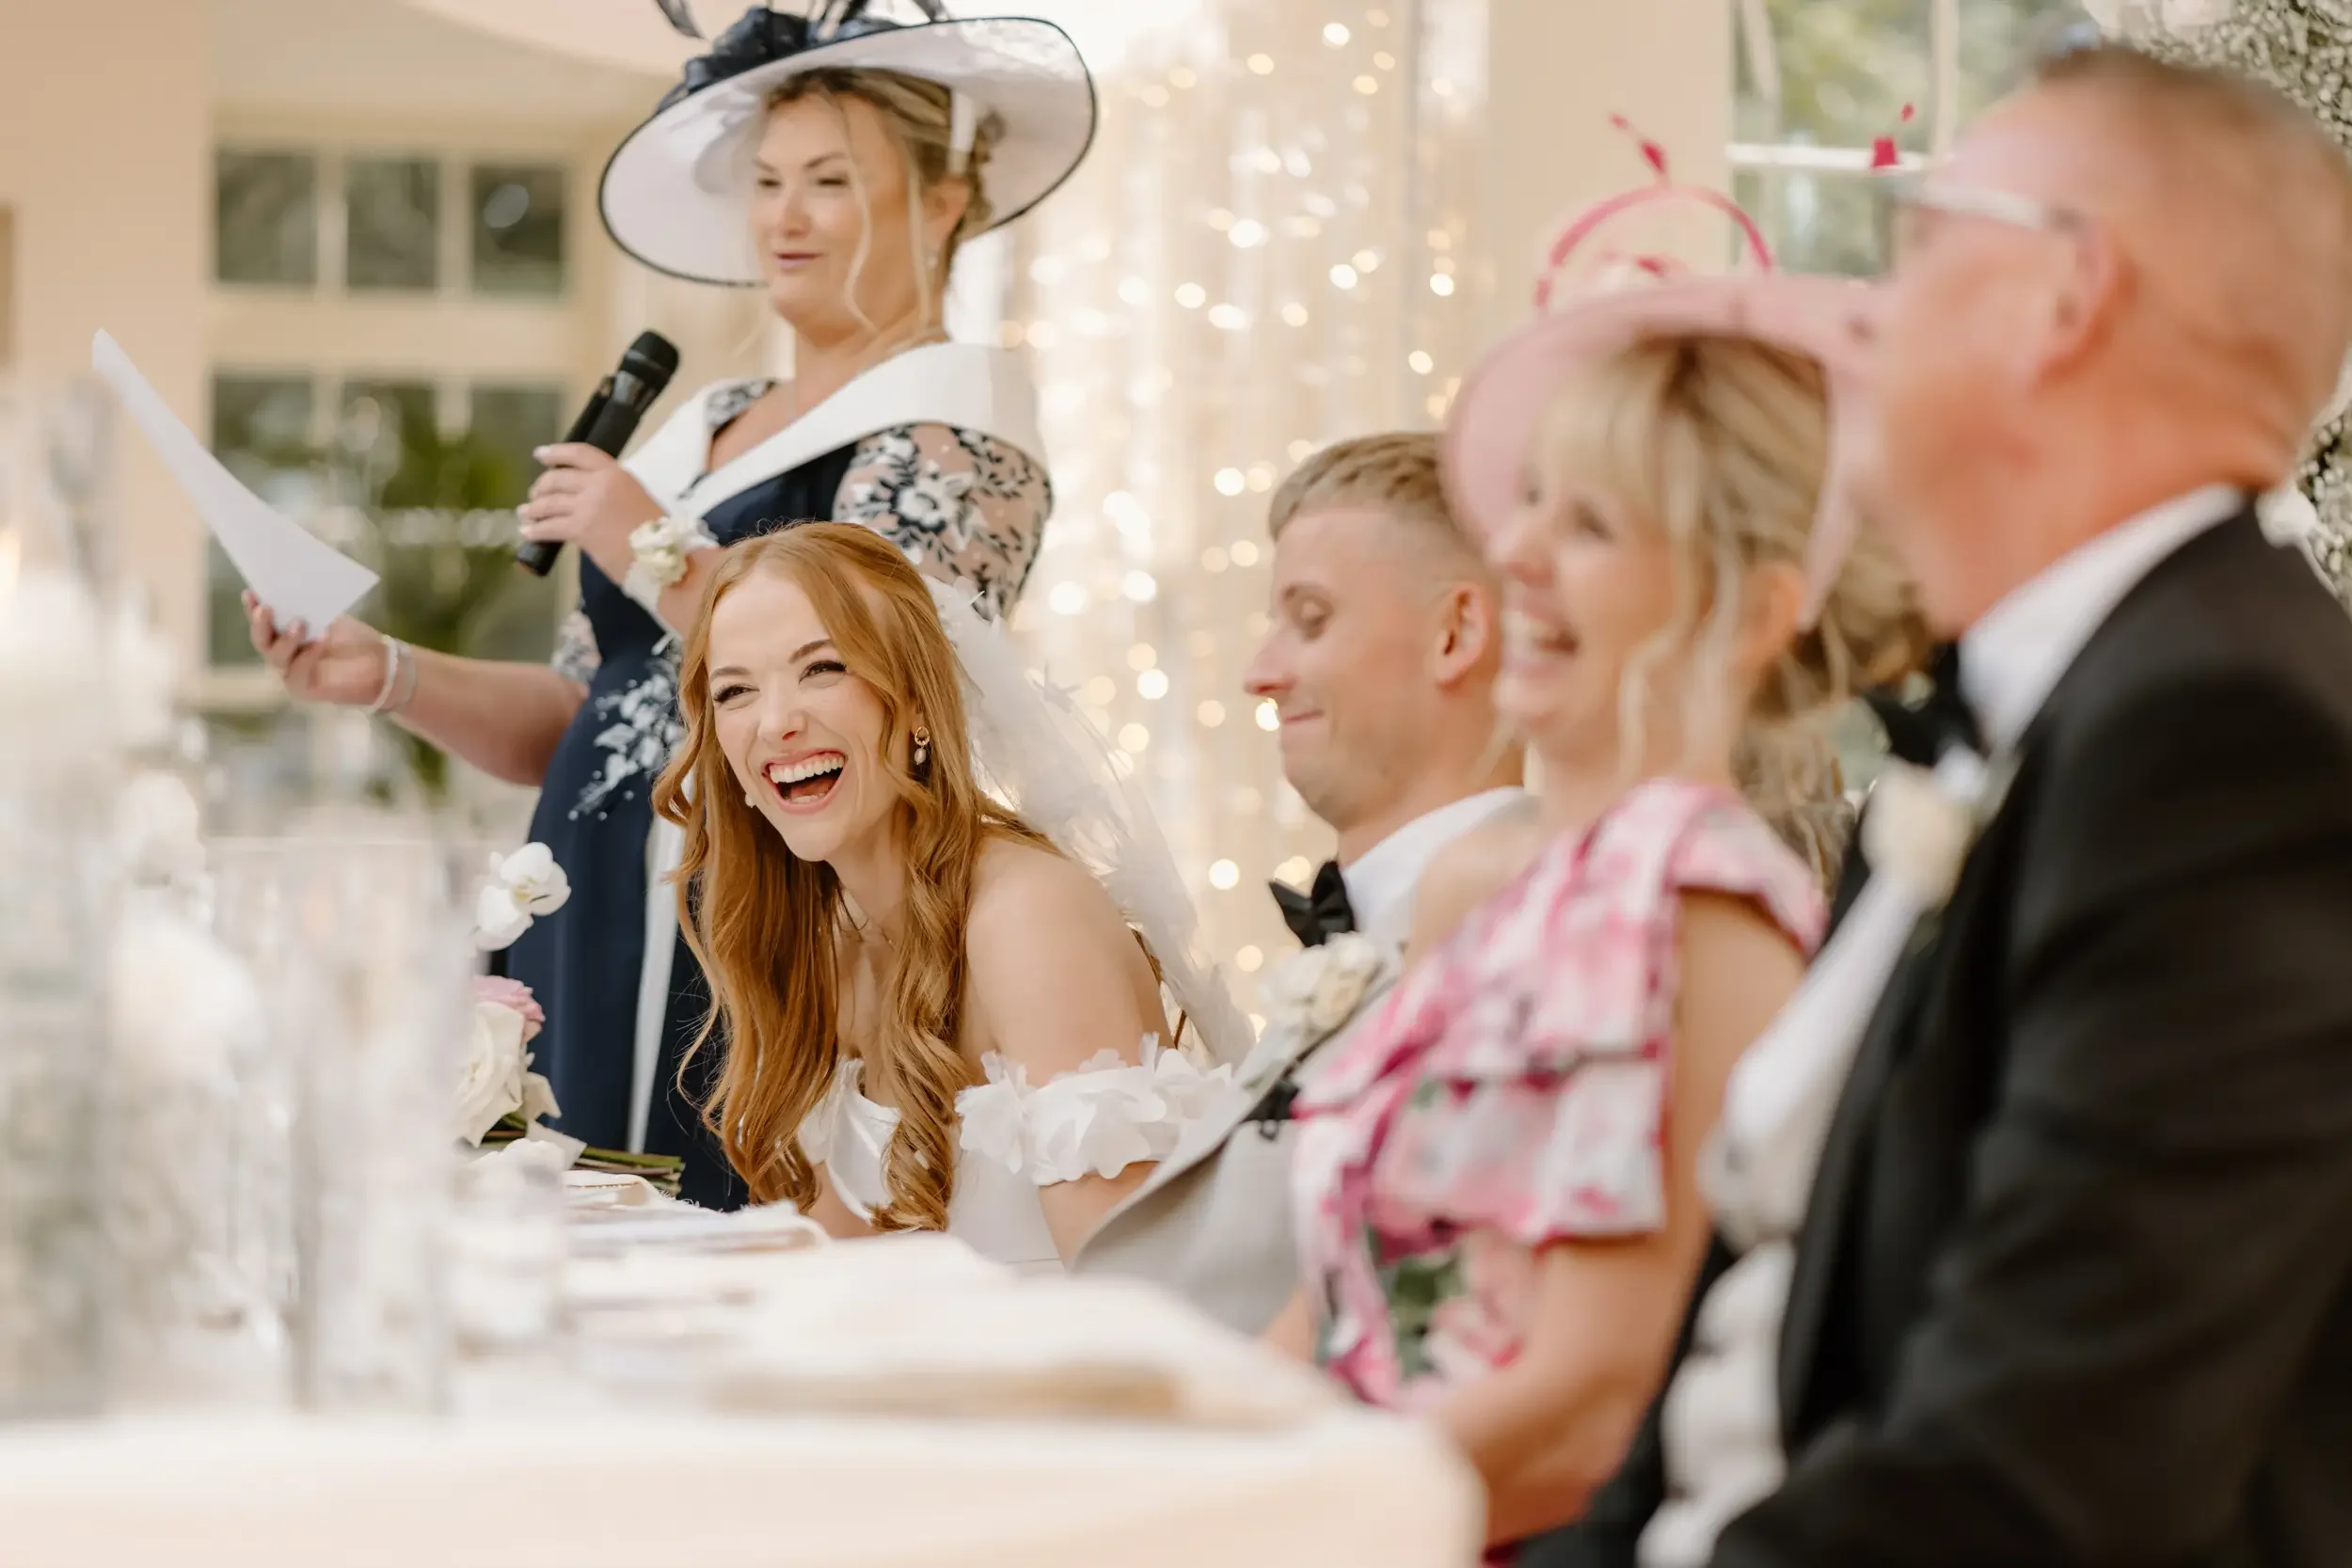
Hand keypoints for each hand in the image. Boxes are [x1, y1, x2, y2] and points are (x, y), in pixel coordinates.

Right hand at [244, 592, 389, 706]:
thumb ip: (309, 608)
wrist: (380, 666)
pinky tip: (320, 641)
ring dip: (286, 639)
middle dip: (261, 623)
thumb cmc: (355, 639)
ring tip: (300, 622)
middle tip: (266, 608)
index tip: (250, 592)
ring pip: (276, 656)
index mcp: (282, 633)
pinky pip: (297, 672)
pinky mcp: (301, 688)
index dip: (252, 607)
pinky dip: (307, 655)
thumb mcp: (330, 618)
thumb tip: (292, 586)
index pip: (262, 620)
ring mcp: (288, 672)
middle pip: (261, 639)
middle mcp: (280, 652)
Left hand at [517, 444, 662, 574]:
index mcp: (616, 474)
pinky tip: (528, 533)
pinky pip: (549, 527)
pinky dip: (535, 530)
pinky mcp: (580, 529)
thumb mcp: (637, 499)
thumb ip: (613, 493)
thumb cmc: (658, 532)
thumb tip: (591, 501)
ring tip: (525, 513)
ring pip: (549, 503)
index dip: (556, 453)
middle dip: (541, 486)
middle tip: (534, 494)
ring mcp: (587, 506)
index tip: (540, 454)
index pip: (580, 454)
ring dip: (533, 508)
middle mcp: (598, 484)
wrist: (662, 557)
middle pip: (558, 478)